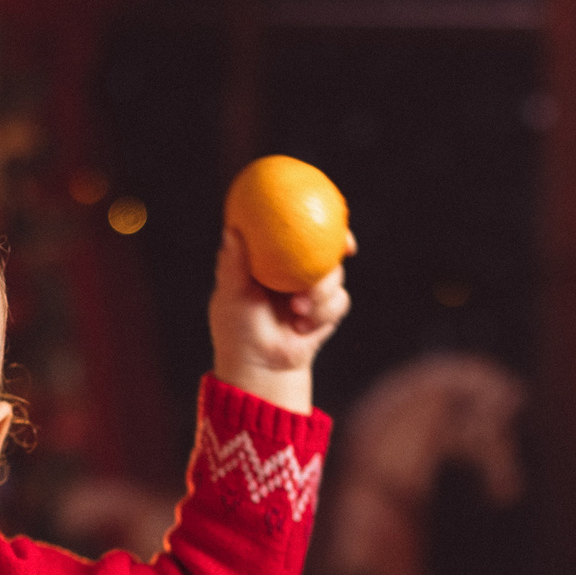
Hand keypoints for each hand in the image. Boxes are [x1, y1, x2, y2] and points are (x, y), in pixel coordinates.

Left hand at [208, 226, 349, 415]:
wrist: (262, 368)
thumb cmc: (238, 330)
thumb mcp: (231, 294)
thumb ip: (232, 263)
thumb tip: (231, 229)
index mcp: (271, 259)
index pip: (290, 227)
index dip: (307, 212)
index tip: (319, 206)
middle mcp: (294, 269)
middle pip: (326, 245)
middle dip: (339, 243)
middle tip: (344, 246)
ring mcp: (312, 288)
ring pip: (335, 275)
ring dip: (321, 292)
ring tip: (298, 308)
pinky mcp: (326, 310)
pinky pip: (339, 301)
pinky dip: (323, 314)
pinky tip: (303, 326)